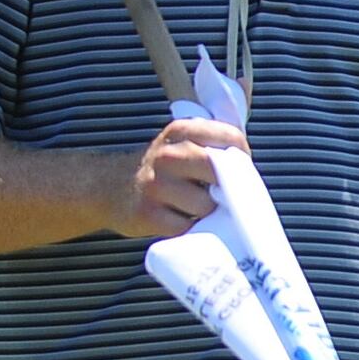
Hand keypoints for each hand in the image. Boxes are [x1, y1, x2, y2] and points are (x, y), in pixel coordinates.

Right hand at [116, 117, 246, 237]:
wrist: (110, 188)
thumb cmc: (162, 170)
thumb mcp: (182, 145)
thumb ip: (213, 149)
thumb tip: (249, 175)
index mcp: (182, 131)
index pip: (230, 137)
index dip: (242, 157)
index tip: (239, 169)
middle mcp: (168, 154)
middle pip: (217, 169)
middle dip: (227, 187)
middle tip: (222, 194)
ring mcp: (156, 185)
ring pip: (206, 204)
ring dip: (209, 212)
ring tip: (198, 208)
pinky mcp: (148, 214)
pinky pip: (187, 227)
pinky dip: (193, 229)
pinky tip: (185, 221)